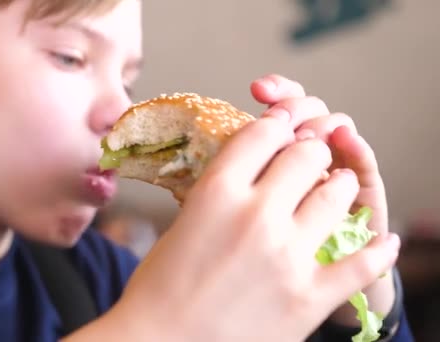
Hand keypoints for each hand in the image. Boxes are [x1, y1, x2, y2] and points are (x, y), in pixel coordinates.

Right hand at [87, 117, 399, 341]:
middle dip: (310, 152)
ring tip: (338, 187)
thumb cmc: (157, 288)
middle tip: (310, 160)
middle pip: (306, 155)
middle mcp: (256, 214)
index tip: (284, 128)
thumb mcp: (182, 225)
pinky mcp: (309, 296)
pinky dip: (377, 251)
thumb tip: (252, 176)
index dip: (277, 125)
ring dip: (340, 187)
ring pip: (336, 196)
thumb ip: (220, 194)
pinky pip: (361, 263)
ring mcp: (287, 254)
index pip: (263, 133)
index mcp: (216, 192)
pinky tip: (383, 242)